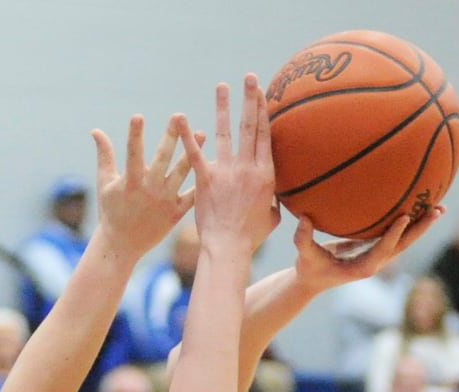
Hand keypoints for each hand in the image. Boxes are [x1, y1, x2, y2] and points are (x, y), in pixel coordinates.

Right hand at [91, 111, 196, 261]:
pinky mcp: (175, 213)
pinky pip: (192, 196)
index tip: (138, 116)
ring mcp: (164, 202)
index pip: (132, 154)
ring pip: (181, 174)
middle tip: (178, 115)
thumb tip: (96, 130)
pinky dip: (202, 183)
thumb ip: (105, 156)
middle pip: (162, 159)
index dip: (134, 135)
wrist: (121, 246)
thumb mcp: (105, 184)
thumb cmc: (111, 212)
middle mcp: (149, 190)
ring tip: (201, 133)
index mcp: (130, 182)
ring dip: (192, 154)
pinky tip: (213, 164)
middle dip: (170, 137)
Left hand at [178, 77, 278, 255]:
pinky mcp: (206, 180)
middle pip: (250, 127)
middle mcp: (248, 168)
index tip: (264, 93)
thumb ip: (273, 201)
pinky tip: (181, 118)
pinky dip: (187, 135)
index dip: (264, 112)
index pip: (265, 136)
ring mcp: (227, 172)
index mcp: (266, 174)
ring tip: (222, 87)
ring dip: (223, 107)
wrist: (228, 248)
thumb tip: (277, 198)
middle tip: (249, 77)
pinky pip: (195, 153)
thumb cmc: (249, 238)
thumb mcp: (271, 217)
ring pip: (225, 133)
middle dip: (250, 99)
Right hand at [291, 206, 445, 293]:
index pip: (383, 250)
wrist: (313, 281)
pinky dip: (408, 224)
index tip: (405, 217)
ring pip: (404, 241)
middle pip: (403, 245)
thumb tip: (303, 218)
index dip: (394, 234)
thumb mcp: (304, 256)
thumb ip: (302, 239)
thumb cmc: (309, 269)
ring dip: (421, 226)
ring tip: (439, 208)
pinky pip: (396, 236)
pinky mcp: (376, 251)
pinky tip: (418, 208)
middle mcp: (375, 264)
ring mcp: (378, 258)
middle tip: (437, 211)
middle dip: (420, 229)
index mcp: (362, 268)